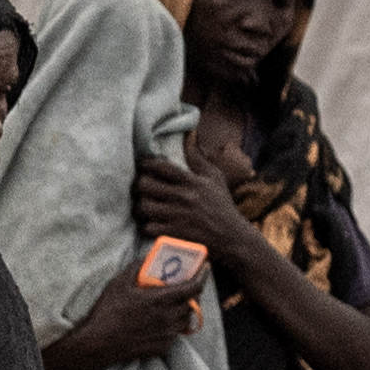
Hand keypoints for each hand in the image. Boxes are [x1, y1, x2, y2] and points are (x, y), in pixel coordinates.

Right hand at [46, 263, 211, 369]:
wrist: (99, 344)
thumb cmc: (108, 311)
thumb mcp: (119, 283)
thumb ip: (137, 267)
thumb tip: (148, 256)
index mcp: (160, 300)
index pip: (193, 287)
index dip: (202, 276)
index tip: (205, 268)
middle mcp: (168, 318)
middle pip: (193, 303)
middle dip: (194, 292)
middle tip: (188, 285)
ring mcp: (167, 334)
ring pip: (187, 319)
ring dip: (185, 309)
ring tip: (175, 303)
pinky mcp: (163, 347)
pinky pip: (176, 333)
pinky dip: (174, 325)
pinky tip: (161, 320)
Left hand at [128, 145, 243, 259]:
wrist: (231, 237)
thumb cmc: (221, 205)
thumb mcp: (215, 177)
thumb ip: (198, 157)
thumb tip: (190, 133)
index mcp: (191, 181)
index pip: (160, 166)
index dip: (145, 163)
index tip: (142, 165)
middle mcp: (183, 197)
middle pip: (145, 185)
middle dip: (138, 186)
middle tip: (139, 188)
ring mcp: (178, 217)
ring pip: (143, 206)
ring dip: (139, 207)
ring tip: (142, 206)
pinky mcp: (175, 234)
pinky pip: (148, 227)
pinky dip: (146, 226)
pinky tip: (150, 223)